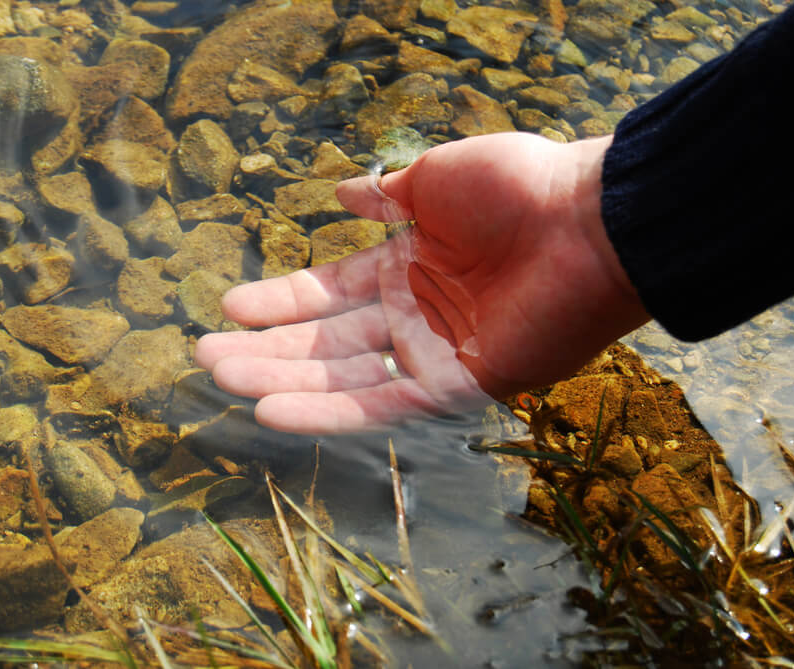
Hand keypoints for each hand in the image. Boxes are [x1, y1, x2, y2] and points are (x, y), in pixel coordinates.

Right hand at [194, 133, 648, 433]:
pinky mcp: (455, 385)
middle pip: (324, 340)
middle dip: (265, 347)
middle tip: (205, 356)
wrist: (588, 222)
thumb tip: (340, 193)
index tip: (229, 306)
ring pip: (340, 376)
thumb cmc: (517, 187)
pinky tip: (273, 409)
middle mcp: (412, 314)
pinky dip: (327, 412)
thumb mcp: (437, 176)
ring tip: (221, 380)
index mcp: (406, 265)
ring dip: (281, 380)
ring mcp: (431, 352)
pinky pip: (380, 403)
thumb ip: (387, 195)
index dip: (280, 300)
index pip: (328, 292)